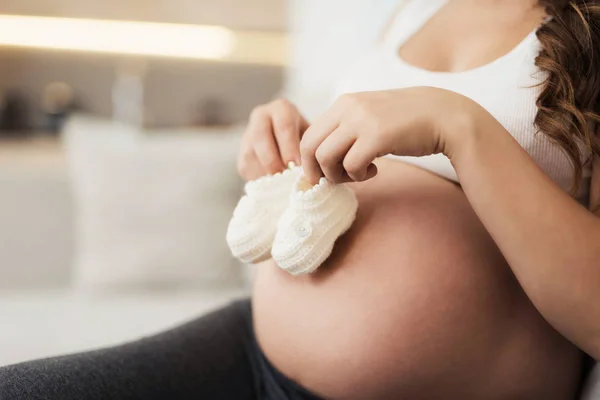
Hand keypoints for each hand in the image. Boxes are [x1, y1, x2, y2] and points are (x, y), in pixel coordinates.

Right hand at [237, 99, 308, 180]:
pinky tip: (273, 185)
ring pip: (250, 154)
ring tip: (281, 184)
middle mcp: (261, 116)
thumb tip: (311, 169)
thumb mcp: (312, 138)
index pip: (283, 125)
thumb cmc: (307, 141)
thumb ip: (309, 148)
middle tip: (286, 177)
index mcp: (281, 108)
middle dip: (274, 160)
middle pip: (261, 137)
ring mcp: (248, 135)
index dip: (290, 147)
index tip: (298, 166)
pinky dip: (259, 178)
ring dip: (265, 171)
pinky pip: (246, 167)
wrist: (289, 146)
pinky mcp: (242, 156)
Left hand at [300, 87, 477, 183]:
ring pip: (326, 157)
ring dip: (338, 175)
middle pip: (309, 147)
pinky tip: (374, 170)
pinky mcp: (377, 136)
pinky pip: (350, 165)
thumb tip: (320, 158)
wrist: (444, 115)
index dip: (311, 162)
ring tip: (358, 174)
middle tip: (336, 180)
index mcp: (343, 103)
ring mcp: (361, 121)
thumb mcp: (369, 116)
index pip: (308, 136)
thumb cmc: (405, 122)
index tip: (326, 174)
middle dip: (317, 171)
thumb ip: (346, 129)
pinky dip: (358, 175)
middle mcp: (348, 108)